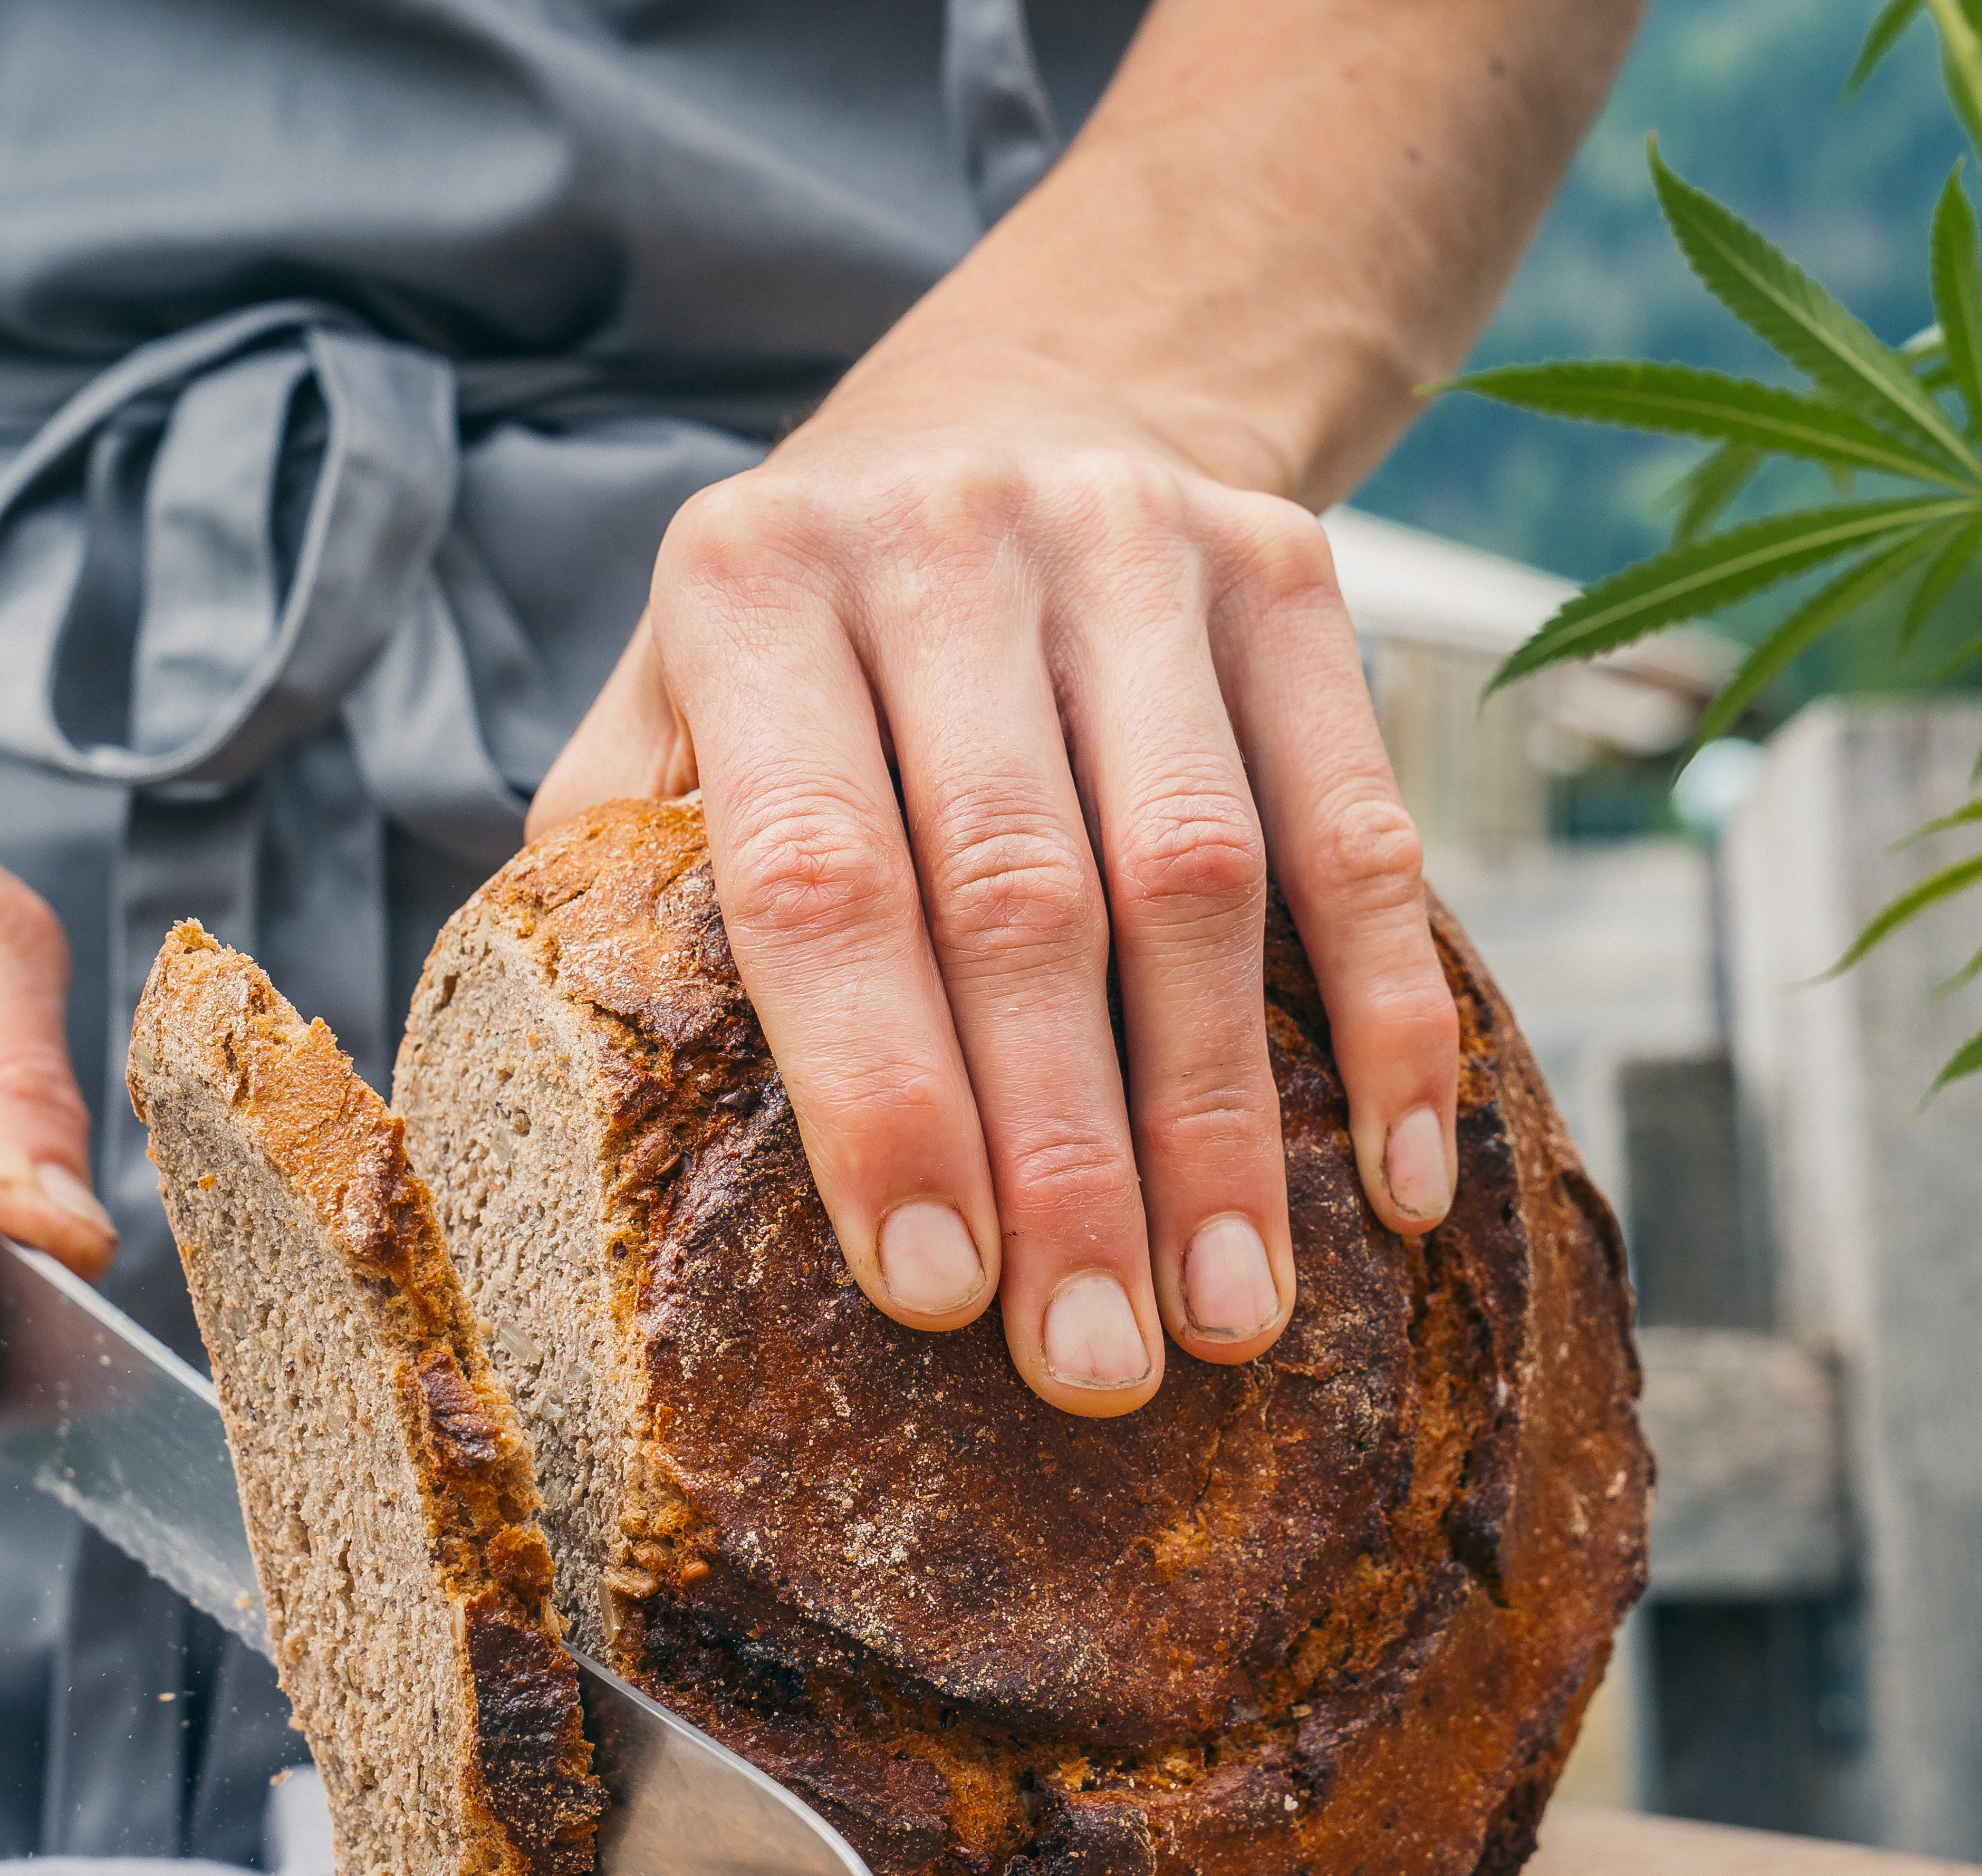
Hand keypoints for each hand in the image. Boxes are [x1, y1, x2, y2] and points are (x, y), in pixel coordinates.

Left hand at [531, 389, 1459, 1420]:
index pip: (814, 872)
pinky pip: (1360, 827)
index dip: (877, 1090)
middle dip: (1060, 1158)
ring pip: (1196, 879)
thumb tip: (584, 1126)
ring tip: (1230, 1318)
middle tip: (1090, 1366)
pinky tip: (1397, 1181)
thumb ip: (621, 882)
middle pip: (1018, 894)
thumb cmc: (824, 644)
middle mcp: (941, 541)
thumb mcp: (677, 707)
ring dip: (1222, 1124)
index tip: (929, 1287)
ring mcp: (1135, 542)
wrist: (1027, 403)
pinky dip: (1389, 1015)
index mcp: (751, 585)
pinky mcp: (1289, 572)